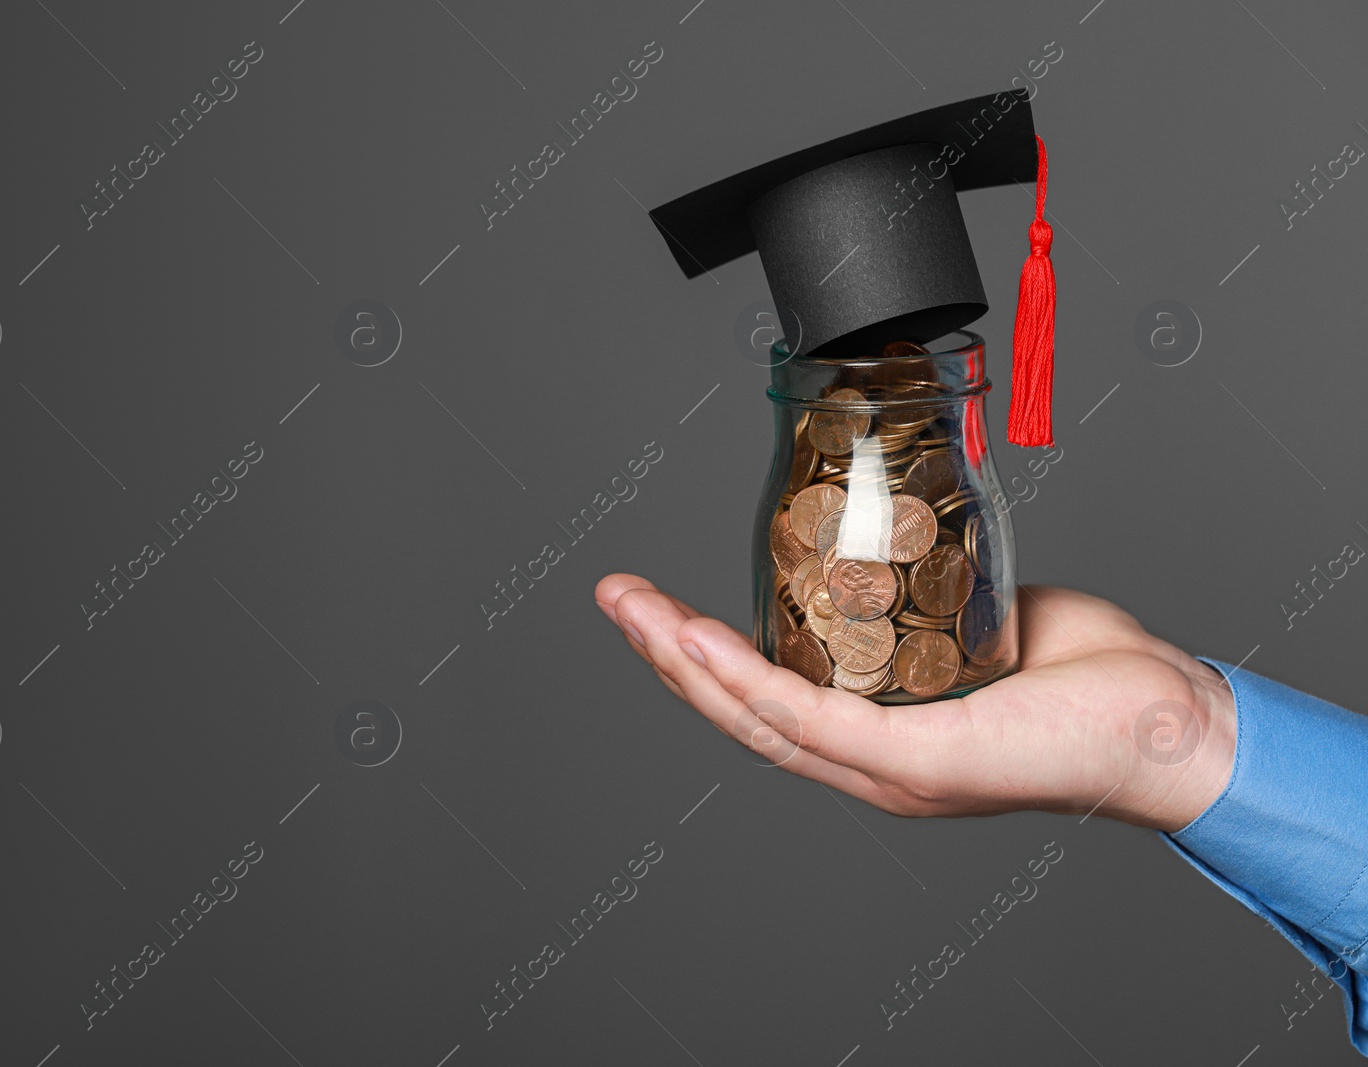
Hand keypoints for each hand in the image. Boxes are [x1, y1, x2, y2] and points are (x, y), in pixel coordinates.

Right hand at [595, 574, 1236, 831]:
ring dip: (681, 660)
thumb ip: (929, 594)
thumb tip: (902, 538)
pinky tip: (698, 642)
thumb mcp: (981, 619)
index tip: (655, 605)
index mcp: (879, 735)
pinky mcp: (915, 762)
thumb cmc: (1090, 679)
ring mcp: (887, 769)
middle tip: (613, 596)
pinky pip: (809, 718)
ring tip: (631, 610)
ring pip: (756, 718)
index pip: (766, 699)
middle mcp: (871, 763)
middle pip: (739, 712)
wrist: (1172, 722)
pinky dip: (744, 679)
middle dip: (664, 651)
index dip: (699, 655)